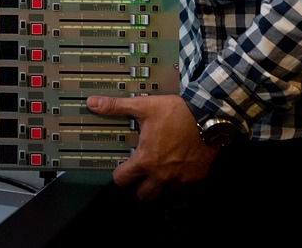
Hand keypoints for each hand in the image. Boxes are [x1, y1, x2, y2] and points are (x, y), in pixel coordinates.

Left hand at [87, 93, 216, 200]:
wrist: (207, 115)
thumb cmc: (176, 112)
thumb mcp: (143, 106)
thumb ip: (116, 107)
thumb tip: (94, 103)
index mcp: (145, 160)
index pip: (122, 181)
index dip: (119, 175)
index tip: (121, 170)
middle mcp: (162, 175)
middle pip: (144, 196)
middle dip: (139, 188)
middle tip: (140, 176)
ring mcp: (181, 178)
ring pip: (166, 194)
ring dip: (161, 186)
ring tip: (160, 171)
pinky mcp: (197, 177)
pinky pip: (185, 187)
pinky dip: (180, 181)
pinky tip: (179, 167)